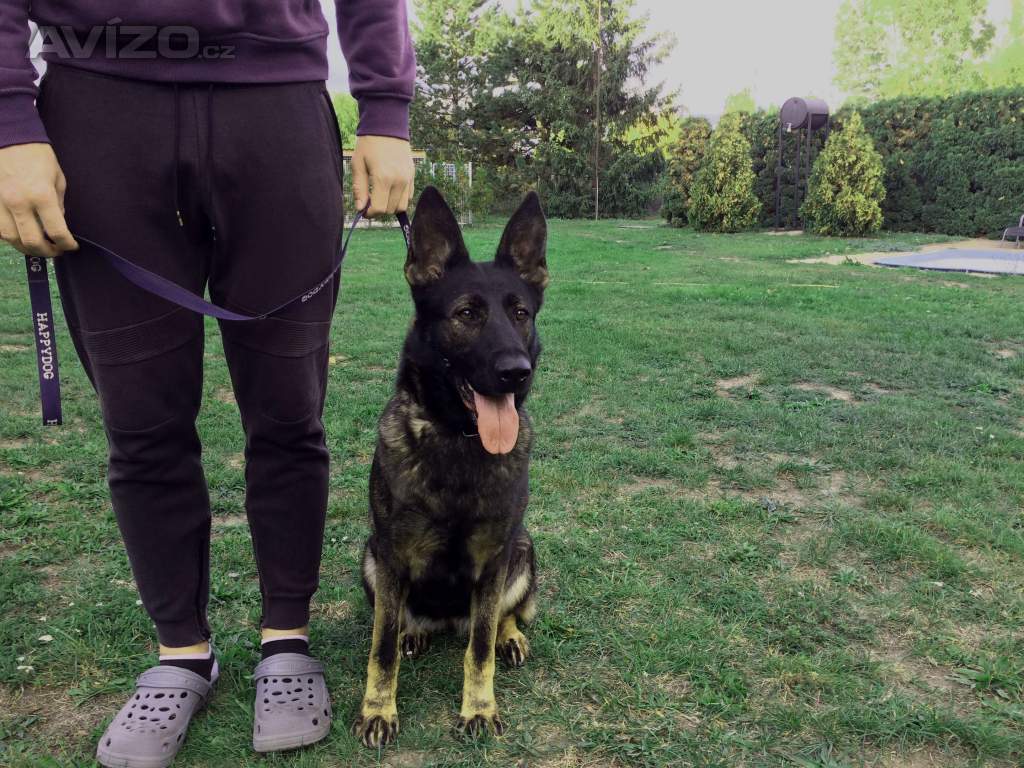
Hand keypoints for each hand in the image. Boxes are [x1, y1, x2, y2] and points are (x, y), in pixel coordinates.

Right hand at [0, 143, 77, 257]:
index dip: (67, 244)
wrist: (10, 137)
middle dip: (47, 252)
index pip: (56, 232)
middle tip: (56, 251)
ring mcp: (1, 202)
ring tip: (39, 247)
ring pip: (11, 239)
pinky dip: (11, 237)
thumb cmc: (37, 156)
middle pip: (32, 241)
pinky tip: (21, 236)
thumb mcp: (58, 179)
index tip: (72, 246)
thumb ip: (58, 205)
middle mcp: (19, 202)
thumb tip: (58, 224)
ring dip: (27, 248)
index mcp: (42, 195)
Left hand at [351, 135, 414, 217]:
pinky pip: (409, 196)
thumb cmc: (369, 144)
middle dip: (379, 210)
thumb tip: (360, 208)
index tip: (363, 210)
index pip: (379, 208)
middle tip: (370, 203)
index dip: (370, 213)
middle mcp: (399, 180)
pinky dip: (399, 198)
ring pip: (402, 206)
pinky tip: (389, 190)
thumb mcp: (358, 165)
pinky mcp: (412, 175)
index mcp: (383, 178)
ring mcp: (408, 178)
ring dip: (390, 206)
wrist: (387, 126)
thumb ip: (359, 189)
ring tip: (380, 197)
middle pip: (390, 209)